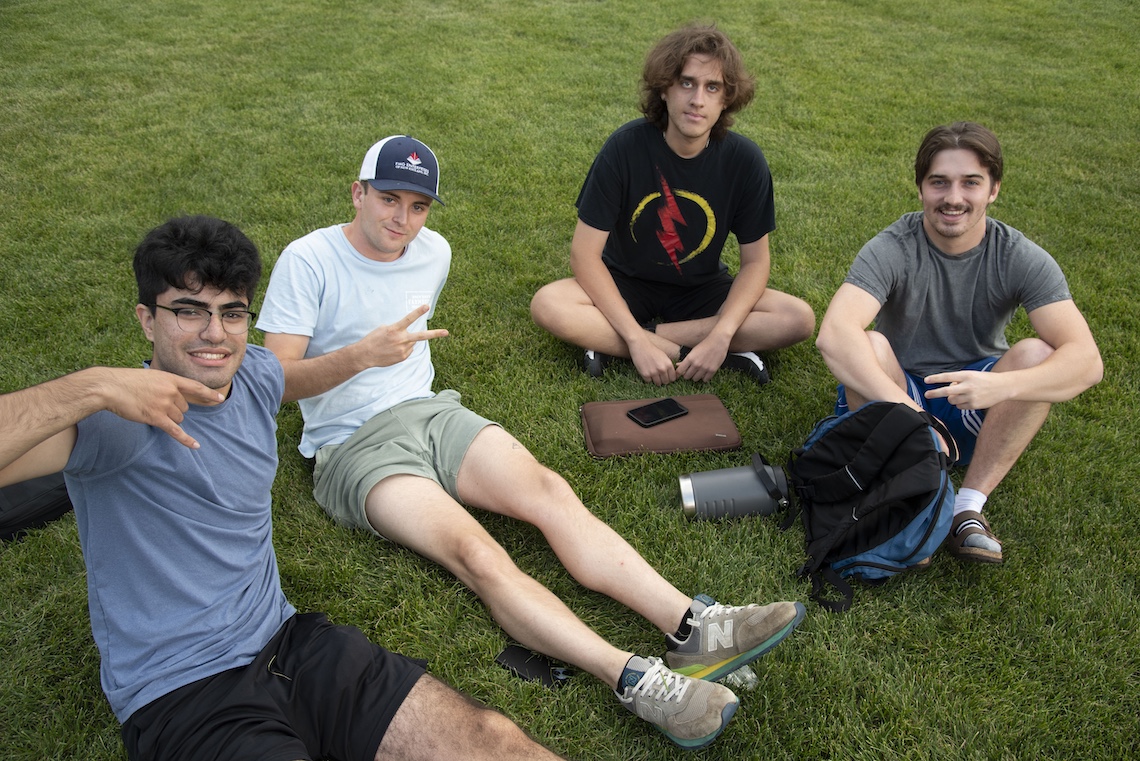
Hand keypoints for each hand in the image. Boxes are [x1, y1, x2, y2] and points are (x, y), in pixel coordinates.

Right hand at [100, 368, 225, 448]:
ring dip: (167, 418)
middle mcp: (172, 392)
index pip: (195, 387)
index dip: (209, 394)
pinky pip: (175, 431)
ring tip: (149, 409)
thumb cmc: (126, 382)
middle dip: (173, 409)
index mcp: (171, 379)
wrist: (110, 387)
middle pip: (184, 407)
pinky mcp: (157, 418)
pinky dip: (186, 439)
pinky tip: (196, 446)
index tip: (220, 399)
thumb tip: (172, 394)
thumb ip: (164, 385)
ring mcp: (165, 405)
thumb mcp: (151, 377)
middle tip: (154, 403)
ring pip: (178, 418)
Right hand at [360, 305, 448, 367]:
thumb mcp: (384, 328)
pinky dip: (403, 348)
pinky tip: (393, 350)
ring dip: (406, 341)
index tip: (427, 306)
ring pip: (412, 342)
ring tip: (393, 343)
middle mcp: (401, 340)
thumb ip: (398, 329)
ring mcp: (403, 350)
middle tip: (446, 332)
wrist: (365, 355)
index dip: (418, 312)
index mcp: (395, 329)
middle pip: (421, 336)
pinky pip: (408, 350)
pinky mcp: (403, 357)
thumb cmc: (373, 339)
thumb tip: (409, 334)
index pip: (409, 318)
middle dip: (435, 334)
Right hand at [628, 341, 677, 385]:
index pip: (673, 378)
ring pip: (658, 383)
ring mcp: (654, 372)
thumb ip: (668, 367)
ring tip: (653, 374)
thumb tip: (672, 377)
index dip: (670, 378)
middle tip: (659, 376)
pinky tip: (646, 372)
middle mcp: (662, 369)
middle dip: (663, 380)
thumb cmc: (652, 351)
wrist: (640, 346)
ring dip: (656, 380)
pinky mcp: (645, 374)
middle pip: (666, 382)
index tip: (666, 377)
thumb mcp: (664, 357)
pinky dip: (648, 378)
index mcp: (668, 364)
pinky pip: (649, 381)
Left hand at [676, 335, 729, 382]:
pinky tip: (705, 373)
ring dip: (696, 376)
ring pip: (695, 379)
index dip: (679, 373)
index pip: (679, 371)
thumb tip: (677, 365)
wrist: (718, 341)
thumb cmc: (704, 345)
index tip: (681, 373)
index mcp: (690, 358)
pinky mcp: (712, 370)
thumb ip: (685, 360)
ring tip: (698, 372)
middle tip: (690, 371)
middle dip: (687, 374)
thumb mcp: (693, 351)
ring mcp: (704, 368)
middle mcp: (696, 364)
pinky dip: (704, 377)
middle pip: (686, 377)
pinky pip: (705, 380)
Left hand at [923, 370, 1006, 410]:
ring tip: (961, 394)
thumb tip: (948, 389)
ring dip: (952, 398)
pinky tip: (969, 399)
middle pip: (946, 391)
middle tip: (926, 394)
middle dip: (935, 393)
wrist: (1003, 387)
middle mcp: (967, 386)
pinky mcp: (974, 405)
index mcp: (966, 375)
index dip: (936, 379)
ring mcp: (971, 396)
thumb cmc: (984, 379)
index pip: (947, 377)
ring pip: (952, 400)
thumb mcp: (972, 375)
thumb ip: (959, 380)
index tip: (926, 380)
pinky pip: (960, 406)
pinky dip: (960, 404)